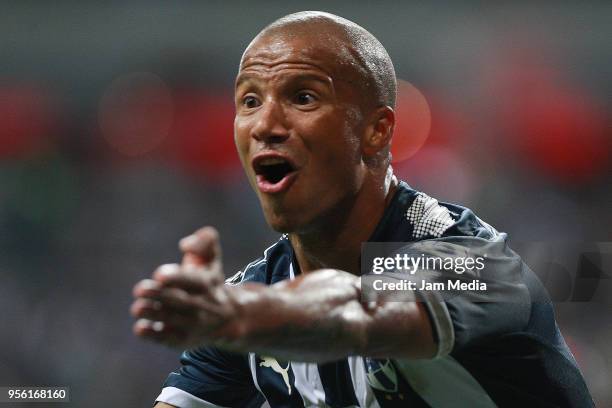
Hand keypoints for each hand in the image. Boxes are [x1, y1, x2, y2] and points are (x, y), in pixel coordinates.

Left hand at [131, 226, 236, 348]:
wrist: (228, 318)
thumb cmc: (210, 282)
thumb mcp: (212, 259)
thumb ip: (205, 241)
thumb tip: (185, 244)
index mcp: (207, 284)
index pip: (191, 280)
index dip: (175, 277)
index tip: (158, 274)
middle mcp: (202, 305)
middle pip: (179, 300)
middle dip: (158, 295)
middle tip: (139, 290)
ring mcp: (193, 324)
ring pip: (171, 320)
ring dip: (153, 314)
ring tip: (137, 308)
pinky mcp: (183, 340)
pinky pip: (168, 339)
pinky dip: (153, 335)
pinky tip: (140, 328)